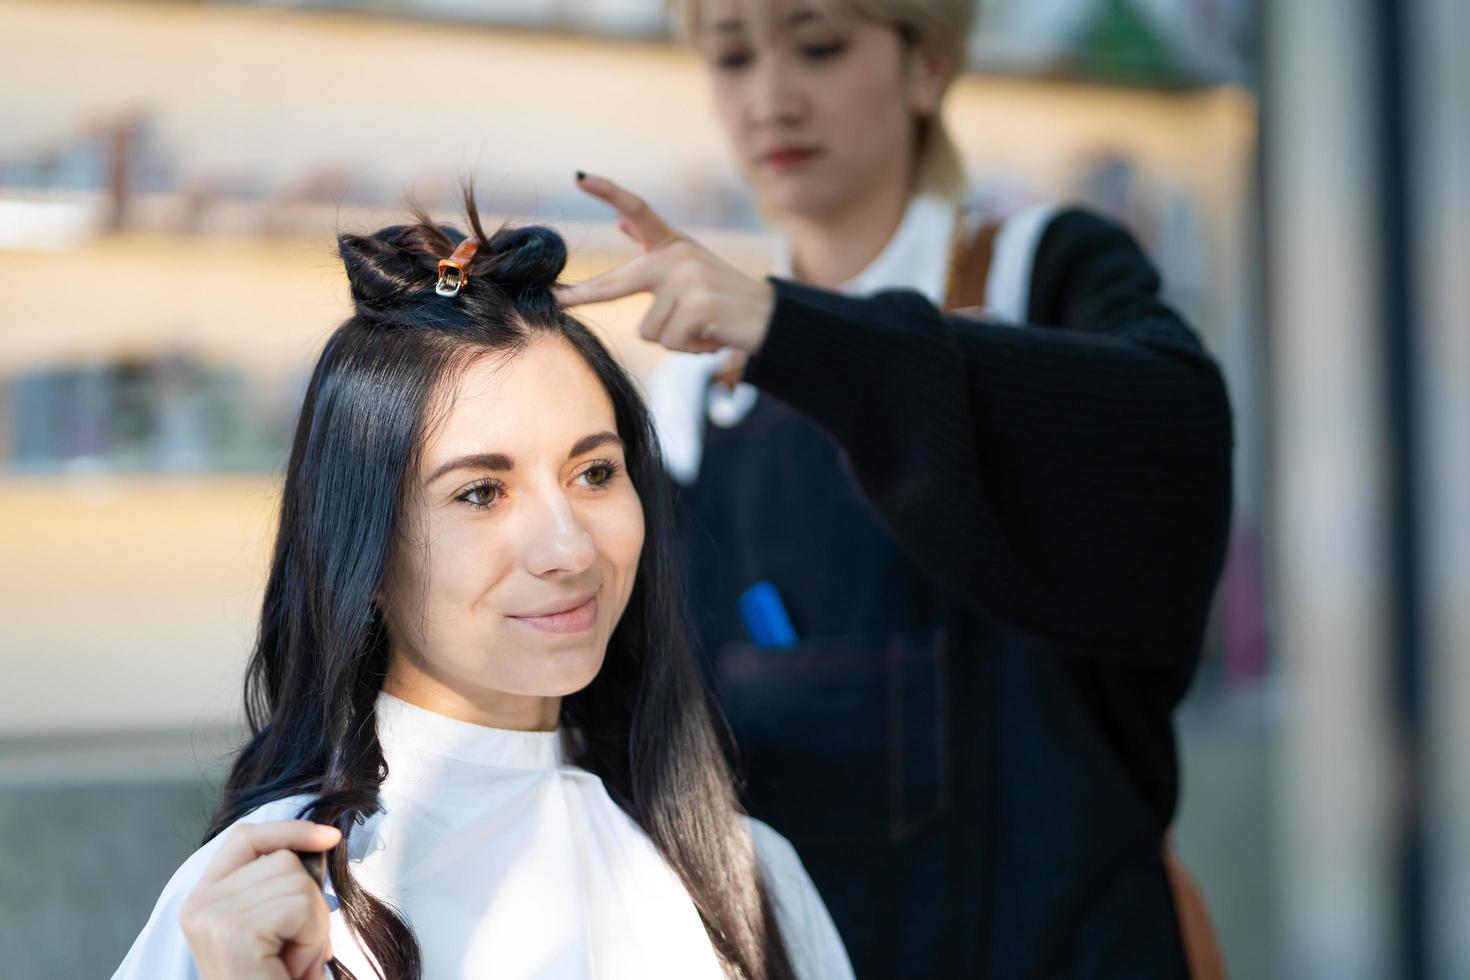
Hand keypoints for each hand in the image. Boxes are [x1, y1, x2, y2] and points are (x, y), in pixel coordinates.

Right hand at [179, 820, 341, 979]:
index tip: (328, 837)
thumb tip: (323, 840)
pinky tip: (291, 966)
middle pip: (282, 859)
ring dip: (312, 923)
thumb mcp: (275, 925)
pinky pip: (300, 906)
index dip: (289, 830)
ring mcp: (211, 916)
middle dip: (308, 901)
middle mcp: (198, 904)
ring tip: (291, 959)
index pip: (245, 837)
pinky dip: (312, 937)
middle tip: (293, 948)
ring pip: (296, 880)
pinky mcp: (234, 932)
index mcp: (203, 898)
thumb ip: (280, 884)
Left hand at [553, 173, 775, 356]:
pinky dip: (690, 349)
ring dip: (673, 339)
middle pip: (618, 282)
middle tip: (559, 300)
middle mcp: (678, 256)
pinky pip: (670, 343)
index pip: (638, 211)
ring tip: (702, 328)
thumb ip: (652, 246)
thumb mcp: (690, 267)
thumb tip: (620, 222)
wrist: (772, 319)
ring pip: (649, 330)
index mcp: (674, 244)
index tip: (579, 176)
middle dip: (585, 295)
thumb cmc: (726, 298)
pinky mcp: (698, 306)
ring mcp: (687, 280)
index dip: (609, 192)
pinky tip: (712, 336)